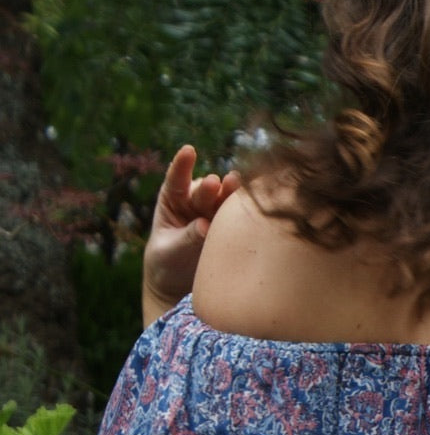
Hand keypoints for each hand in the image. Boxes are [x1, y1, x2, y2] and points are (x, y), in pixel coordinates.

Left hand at [143, 145, 240, 324]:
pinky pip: (240, 216)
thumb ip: (186, 238)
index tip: (188, 151)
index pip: (176, 181)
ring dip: (232, 193)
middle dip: (209, 187)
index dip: (182, 166)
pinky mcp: (233, 226)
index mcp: (173, 201)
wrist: (181, 283)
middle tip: (214, 184)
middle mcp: (197, 202)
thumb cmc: (167, 264)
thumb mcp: (170, 252)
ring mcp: (217, 213)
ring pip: (226, 199)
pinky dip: (248, 209)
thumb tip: (204, 225)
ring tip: (237, 184)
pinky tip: (257, 201)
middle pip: (205, 191)